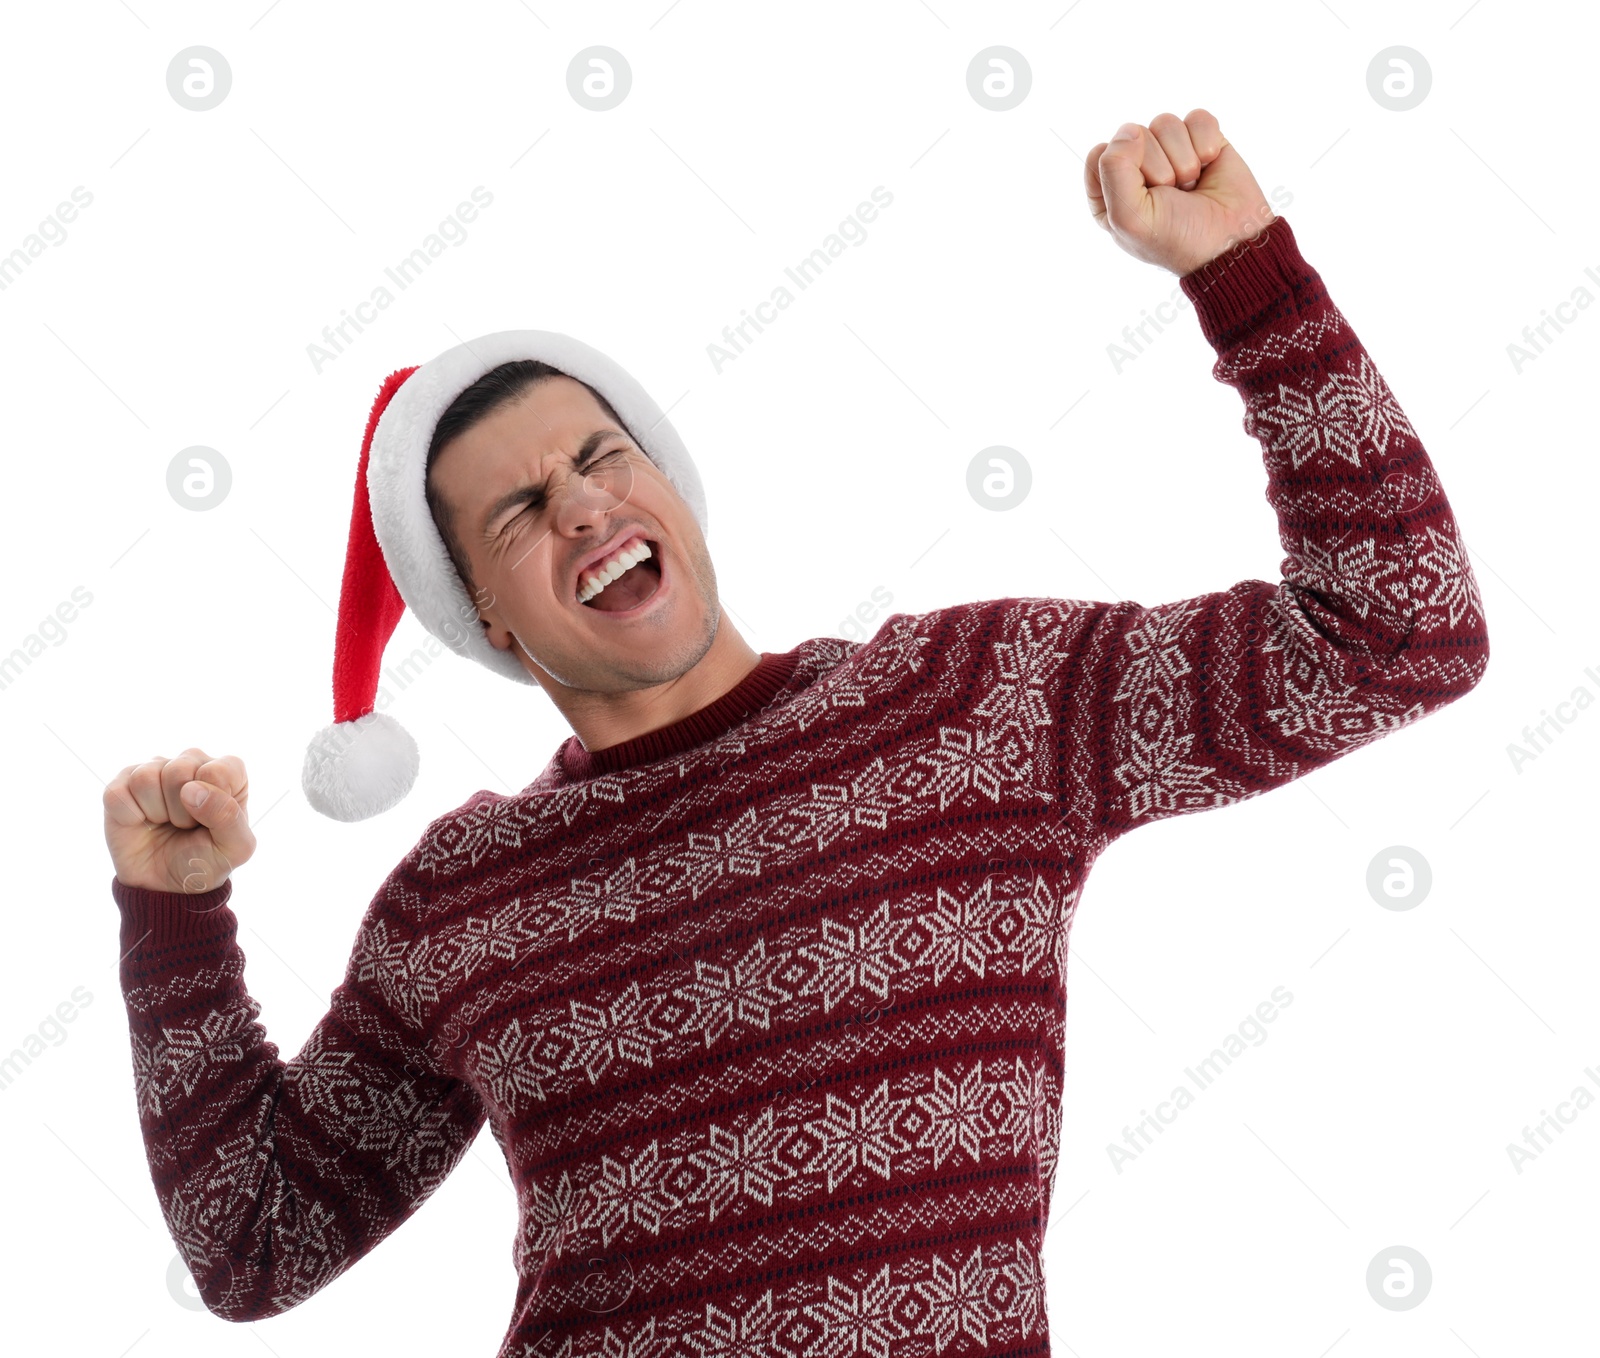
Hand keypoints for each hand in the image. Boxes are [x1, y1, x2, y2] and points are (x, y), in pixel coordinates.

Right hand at [104, 748, 255, 893]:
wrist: (165, 886)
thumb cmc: (205, 860)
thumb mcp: (235, 848)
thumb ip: (228, 816)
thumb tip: (191, 789)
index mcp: (226, 772)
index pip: (219, 770)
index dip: (212, 803)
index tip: (210, 822)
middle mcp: (191, 762)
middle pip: (179, 769)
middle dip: (182, 810)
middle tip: (185, 825)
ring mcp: (154, 770)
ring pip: (146, 778)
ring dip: (156, 812)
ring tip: (165, 822)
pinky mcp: (121, 785)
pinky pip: (117, 793)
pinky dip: (130, 817)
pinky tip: (140, 822)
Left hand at [1084, 109, 1273, 276]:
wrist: (1231, 241)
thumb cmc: (1177, 238)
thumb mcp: (1129, 217)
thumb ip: (1113, 170)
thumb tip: (1130, 130)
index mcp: (1109, 191)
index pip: (1099, 154)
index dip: (1122, 171)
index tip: (1142, 197)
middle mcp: (1137, 168)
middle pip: (1134, 135)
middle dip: (1159, 168)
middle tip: (1174, 195)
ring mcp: (1170, 152)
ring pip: (1165, 123)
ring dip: (1183, 159)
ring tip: (1191, 185)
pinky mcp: (1202, 140)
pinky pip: (1197, 119)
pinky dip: (1206, 142)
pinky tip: (1210, 166)